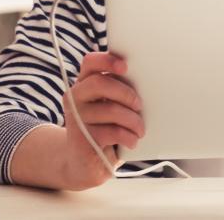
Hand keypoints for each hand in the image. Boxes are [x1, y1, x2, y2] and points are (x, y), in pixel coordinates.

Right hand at [59, 52, 143, 189]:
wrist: (87, 164)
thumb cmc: (108, 127)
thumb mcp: (115, 105)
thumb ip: (121, 89)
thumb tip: (147, 79)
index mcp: (85, 83)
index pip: (90, 62)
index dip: (107, 60)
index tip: (125, 66)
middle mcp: (76, 97)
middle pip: (100, 83)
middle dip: (126, 93)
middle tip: (139, 105)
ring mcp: (76, 118)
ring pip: (111, 109)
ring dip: (133, 120)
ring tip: (140, 129)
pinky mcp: (81, 138)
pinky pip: (113, 131)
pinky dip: (129, 136)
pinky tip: (132, 141)